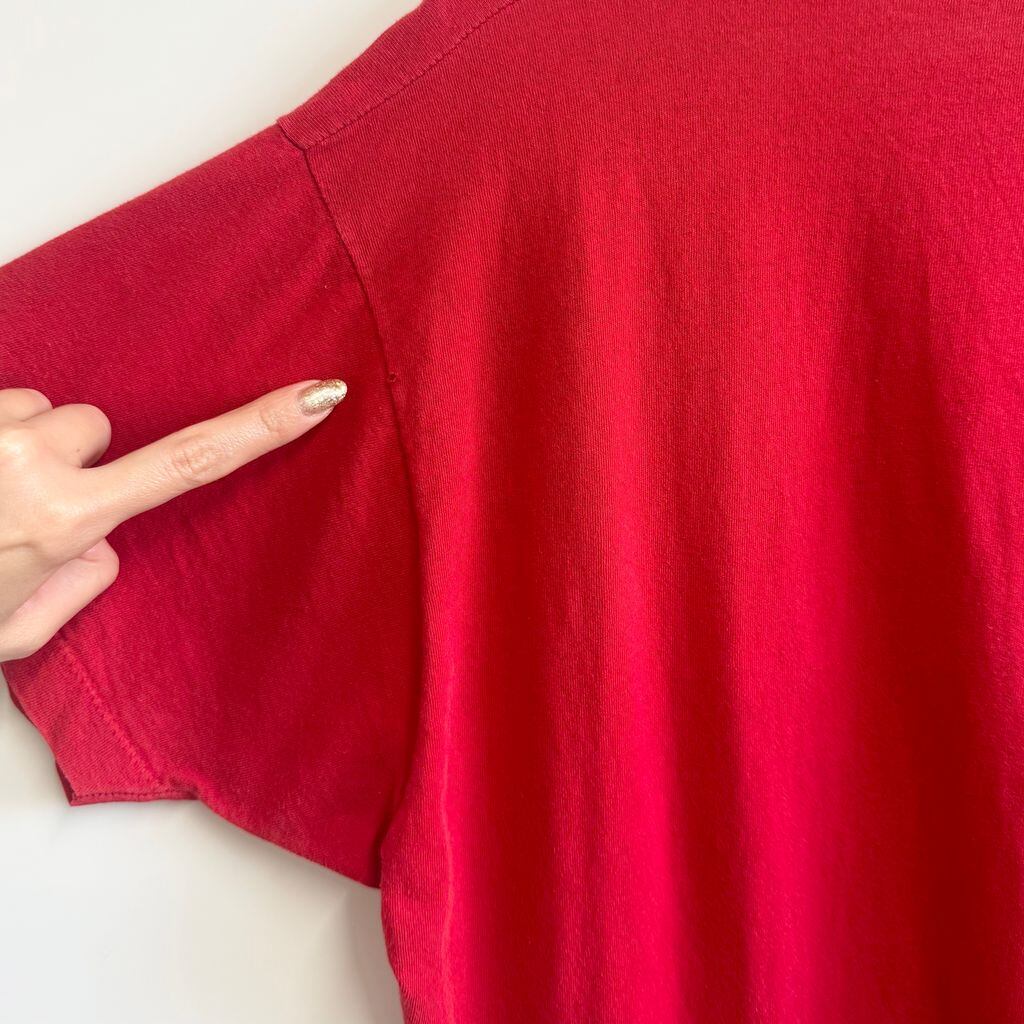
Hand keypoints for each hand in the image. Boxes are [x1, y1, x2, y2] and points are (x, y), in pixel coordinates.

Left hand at [0, 378, 346, 662]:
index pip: (190, 463)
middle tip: (20, 508)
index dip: (260, 428)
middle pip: (95, 423)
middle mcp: (29, 460)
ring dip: (15, 441)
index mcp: (66, 520)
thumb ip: (79, 586)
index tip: (317, 395)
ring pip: (35, 407)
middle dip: (72, 456)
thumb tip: (102, 542)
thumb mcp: (18, 634)